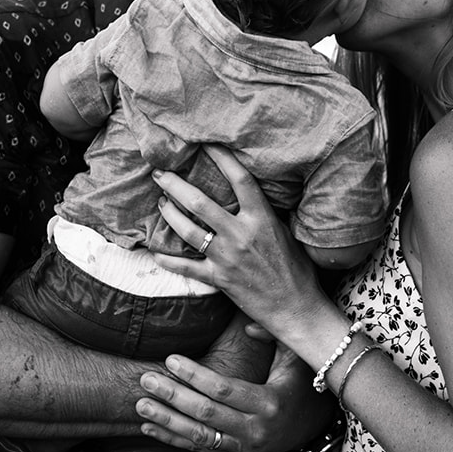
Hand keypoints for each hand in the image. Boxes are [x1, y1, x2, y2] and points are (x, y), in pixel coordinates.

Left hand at [136, 343, 333, 451]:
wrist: (316, 426)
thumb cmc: (302, 383)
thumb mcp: (296, 357)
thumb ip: (273, 336)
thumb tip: (247, 326)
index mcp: (269, 403)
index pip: (224, 390)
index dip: (195, 375)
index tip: (170, 359)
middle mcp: (255, 430)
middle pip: (206, 414)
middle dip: (173, 396)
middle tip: (147, 380)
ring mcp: (244, 447)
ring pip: (199, 437)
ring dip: (167, 421)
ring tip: (141, 405)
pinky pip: (200, 450)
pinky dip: (173, 439)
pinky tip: (149, 427)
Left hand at [152, 145, 322, 341]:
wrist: (296, 307)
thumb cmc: (296, 270)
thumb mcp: (285, 232)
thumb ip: (265, 214)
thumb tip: (250, 194)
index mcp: (262, 218)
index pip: (240, 179)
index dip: (222, 158)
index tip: (206, 144)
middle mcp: (241, 234)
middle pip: (200, 203)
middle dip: (175, 185)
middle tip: (160, 174)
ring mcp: (228, 257)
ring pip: (188, 231)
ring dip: (169, 214)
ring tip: (160, 203)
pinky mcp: (219, 279)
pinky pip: (186, 267)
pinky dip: (168, 260)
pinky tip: (155, 252)